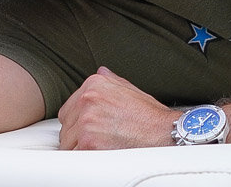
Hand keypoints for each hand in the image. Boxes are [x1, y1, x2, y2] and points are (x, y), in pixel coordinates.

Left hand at [56, 66, 178, 148]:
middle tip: (97, 142)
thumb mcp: (130, 89)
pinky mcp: (89, 143)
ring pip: (68, 144)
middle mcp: (87, 100)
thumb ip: (110, 80)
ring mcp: (87, 122)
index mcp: (94, 85)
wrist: (165, 134)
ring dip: (80, 150)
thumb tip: (101, 71)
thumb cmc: (149, 116)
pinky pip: (75, 157)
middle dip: (77, 137)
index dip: (77, 124)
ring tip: (100, 149)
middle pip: (66, 128)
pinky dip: (84, 160)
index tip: (88, 131)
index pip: (67, 110)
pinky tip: (99, 157)